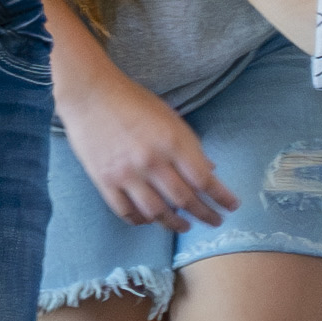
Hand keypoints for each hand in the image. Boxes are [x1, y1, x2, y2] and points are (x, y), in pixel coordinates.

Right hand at [60, 57, 235, 226]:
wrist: (89, 94)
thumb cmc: (132, 100)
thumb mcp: (168, 116)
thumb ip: (189, 145)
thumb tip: (209, 170)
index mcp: (171, 141)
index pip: (203, 179)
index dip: (221, 197)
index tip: (232, 206)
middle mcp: (151, 161)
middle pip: (184, 199)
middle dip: (204, 214)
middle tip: (215, 221)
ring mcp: (126, 174)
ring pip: (156, 212)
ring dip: (175, 223)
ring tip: (185, 226)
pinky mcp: (105, 181)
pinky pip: (127, 212)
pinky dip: (142, 221)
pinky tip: (151, 220)